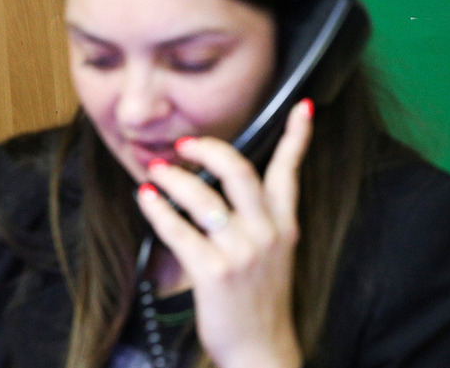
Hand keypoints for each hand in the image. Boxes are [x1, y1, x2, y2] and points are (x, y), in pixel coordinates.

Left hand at [137, 99, 313, 367]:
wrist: (262, 349)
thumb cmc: (261, 301)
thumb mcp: (277, 255)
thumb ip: (264, 220)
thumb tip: (231, 189)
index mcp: (285, 226)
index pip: (291, 172)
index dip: (297, 136)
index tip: (301, 107)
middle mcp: (267, 234)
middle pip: (240, 172)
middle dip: (210, 149)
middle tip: (186, 143)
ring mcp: (241, 252)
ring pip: (204, 197)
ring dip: (175, 178)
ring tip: (157, 170)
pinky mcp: (213, 272)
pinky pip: (180, 230)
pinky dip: (159, 210)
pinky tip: (147, 199)